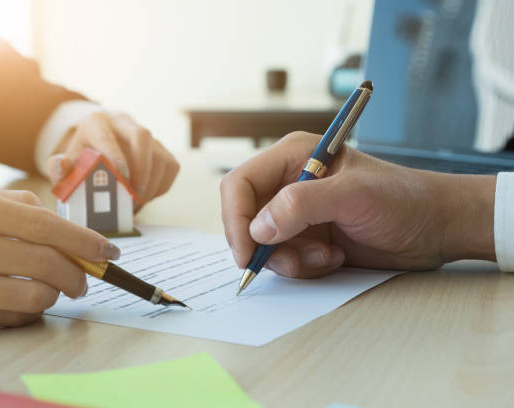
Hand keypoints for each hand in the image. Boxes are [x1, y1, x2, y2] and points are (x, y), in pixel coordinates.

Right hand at [0, 181, 119, 331]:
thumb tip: (63, 227)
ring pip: (32, 295)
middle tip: (85, 276)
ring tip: (53, 285)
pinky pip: (9, 317)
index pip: (40, 224)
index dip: (82, 239)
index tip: (107, 250)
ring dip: (55, 292)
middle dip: (78, 271)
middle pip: (42, 261)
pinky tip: (23, 296)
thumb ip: (13, 205)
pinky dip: (28, 307)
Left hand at [44, 112, 178, 206]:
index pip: (108, 136)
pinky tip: (145, 197)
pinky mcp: (162, 150)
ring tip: (136, 205)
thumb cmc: (81, 158)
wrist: (97, 148)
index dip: (116, 157)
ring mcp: (147, 135)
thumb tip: (60, 168)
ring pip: (160, 156)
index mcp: (97, 123)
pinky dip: (161, 187)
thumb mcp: (65, 162)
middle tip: (134, 195)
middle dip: (141, 168)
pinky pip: (170, 168)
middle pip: (142, 136)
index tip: (120, 179)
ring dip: (152, 184)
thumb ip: (57, 167)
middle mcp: (124, 123)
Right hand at [220, 132, 495, 277]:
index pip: (241, 184)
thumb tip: (258, 228)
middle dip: (265, 245)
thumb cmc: (403, 199)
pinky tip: (335, 258)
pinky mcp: (306, 237)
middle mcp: (288, 182)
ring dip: (291, 259)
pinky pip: (284, 259)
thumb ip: (302, 205)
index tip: (248, 253)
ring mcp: (296, 213)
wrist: (435, 228)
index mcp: (293, 156)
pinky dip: (304, 267)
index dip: (236, 218)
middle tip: (293, 262)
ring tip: (327, 256)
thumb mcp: (354, 195)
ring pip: (263, 244)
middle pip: (245, 217)